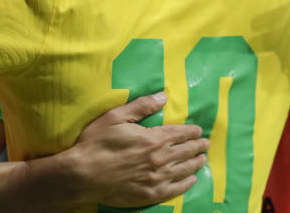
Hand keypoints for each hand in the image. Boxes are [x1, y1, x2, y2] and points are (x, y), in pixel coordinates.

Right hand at [70, 93, 208, 207]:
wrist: (83, 175)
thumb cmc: (97, 142)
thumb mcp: (116, 116)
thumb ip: (142, 106)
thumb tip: (164, 96)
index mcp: (153, 139)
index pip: (179, 133)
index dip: (191, 132)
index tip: (199, 131)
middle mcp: (160, 159)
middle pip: (185, 151)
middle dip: (198, 146)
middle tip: (206, 144)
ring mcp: (156, 178)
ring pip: (184, 170)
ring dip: (195, 163)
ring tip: (203, 159)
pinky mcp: (150, 194)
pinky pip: (175, 189)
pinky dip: (186, 183)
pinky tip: (191, 180)